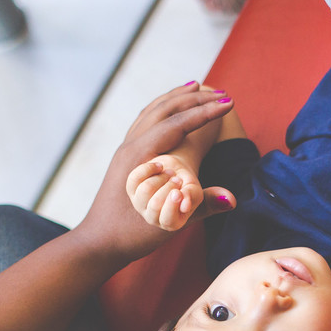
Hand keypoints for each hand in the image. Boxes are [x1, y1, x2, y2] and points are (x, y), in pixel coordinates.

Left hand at [74, 83, 234, 262]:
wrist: (98, 243)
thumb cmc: (130, 235)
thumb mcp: (168, 224)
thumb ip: (201, 208)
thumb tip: (232, 198)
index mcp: (139, 158)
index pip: (177, 124)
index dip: (205, 113)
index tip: (229, 103)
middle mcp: (130, 147)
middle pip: (164, 110)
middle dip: (195, 99)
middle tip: (223, 93)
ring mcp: (125, 150)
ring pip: (152, 111)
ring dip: (176, 98)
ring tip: (197, 88)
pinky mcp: (126, 157)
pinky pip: (146, 121)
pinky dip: (163, 109)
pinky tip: (171, 111)